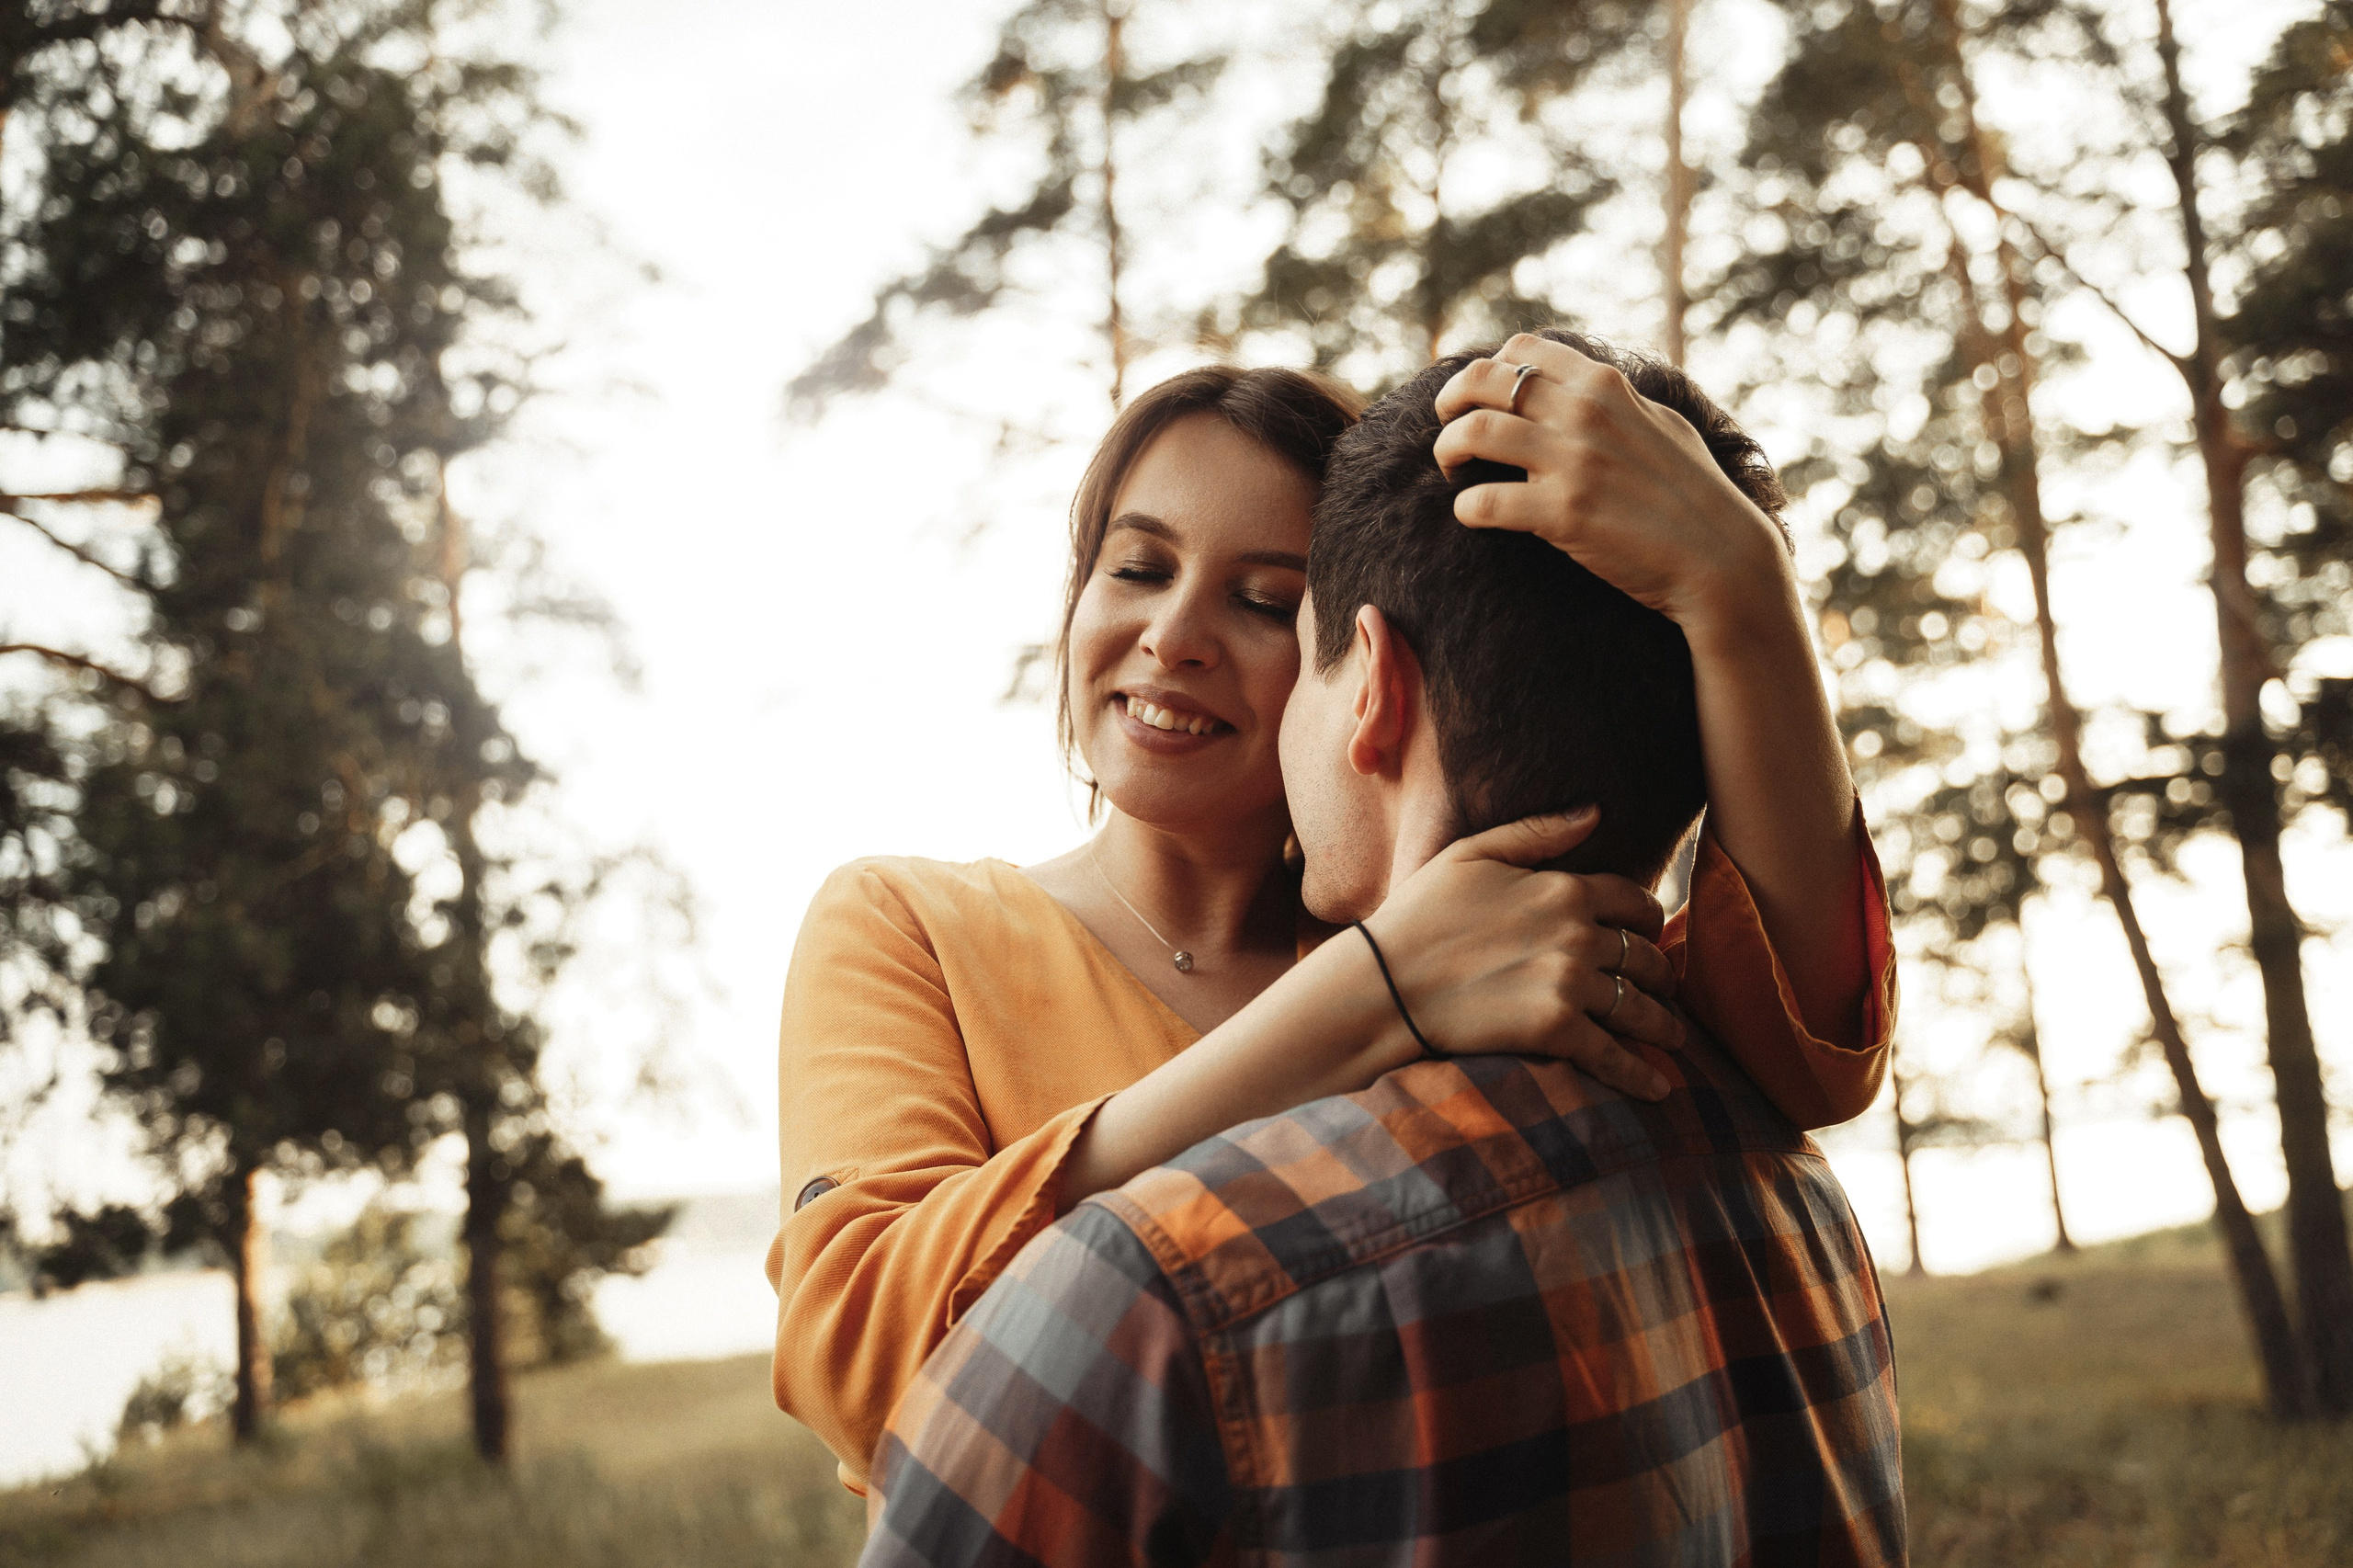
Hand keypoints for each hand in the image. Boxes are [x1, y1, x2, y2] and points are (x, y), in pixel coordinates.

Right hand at [1362, 808, 1682, 1099]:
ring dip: (1664, 1026)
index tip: (1651, 935)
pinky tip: (1659, 1089)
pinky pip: (1614, 1056)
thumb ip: (1537, 833)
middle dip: (1662, 975)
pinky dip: (1641, 1076)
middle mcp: (1578, 933)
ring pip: (1640, 1007)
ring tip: (1673, 1039)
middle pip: (1646, 956)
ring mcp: (1570, 983)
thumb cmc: (1419, 915)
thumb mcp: (1472, 853)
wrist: (1384, 981)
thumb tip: (1594, 812)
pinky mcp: (1556, 1029)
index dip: (1650, 920)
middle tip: (1665, 990)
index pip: (1636, 902)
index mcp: (1564, 888)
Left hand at [1430, 332, 1789, 637]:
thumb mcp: (1663, 423)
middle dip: (1450, 401)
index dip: (1486, 369)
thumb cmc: (1696, 494)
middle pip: (1483, 381)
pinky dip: (1465, 507)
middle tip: (1446, 427)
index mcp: (1605, 385)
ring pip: (1473, 433)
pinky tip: (1472, 515)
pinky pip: (1483, 501)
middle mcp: (1585, 414)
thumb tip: (1581, 387)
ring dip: (1447, 450)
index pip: (1521, 350)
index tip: (1479, 397)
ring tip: (1451, 469)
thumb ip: (1618, 401)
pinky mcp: (1563, 514)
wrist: (1722, 558)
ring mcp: (1573, 462)